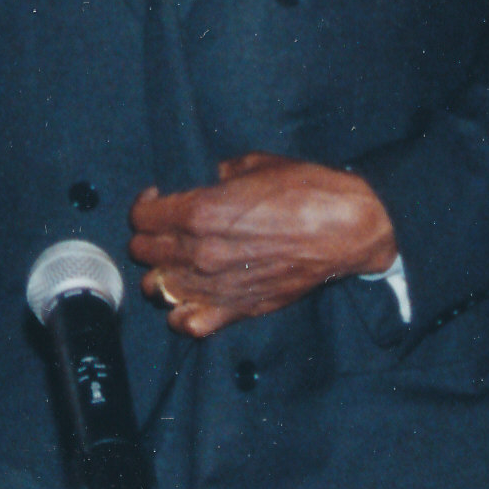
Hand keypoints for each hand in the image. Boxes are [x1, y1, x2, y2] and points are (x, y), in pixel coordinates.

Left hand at [126, 153, 395, 336]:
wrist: (347, 228)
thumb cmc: (305, 190)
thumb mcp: (254, 165)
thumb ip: (216, 174)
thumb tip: (204, 181)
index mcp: (199, 213)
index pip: (141, 219)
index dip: (146, 205)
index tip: (159, 199)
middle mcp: (201, 253)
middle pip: (145, 253)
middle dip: (149, 237)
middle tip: (167, 227)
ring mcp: (218, 287)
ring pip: (160, 289)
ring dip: (161, 272)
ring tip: (176, 261)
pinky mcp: (239, 309)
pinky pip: (190, 323)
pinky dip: (181, 312)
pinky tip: (189, 295)